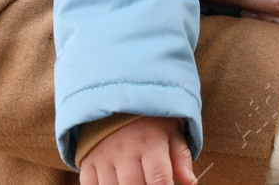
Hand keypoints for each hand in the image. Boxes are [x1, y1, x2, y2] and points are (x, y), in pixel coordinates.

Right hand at [79, 116, 195, 184]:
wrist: (115, 101)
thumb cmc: (149, 121)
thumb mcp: (171, 131)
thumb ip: (181, 157)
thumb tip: (190, 182)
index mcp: (150, 143)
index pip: (159, 179)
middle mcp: (125, 151)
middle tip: (149, 182)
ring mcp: (103, 157)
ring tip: (135, 179)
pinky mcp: (88, 162)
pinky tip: (116, 182)